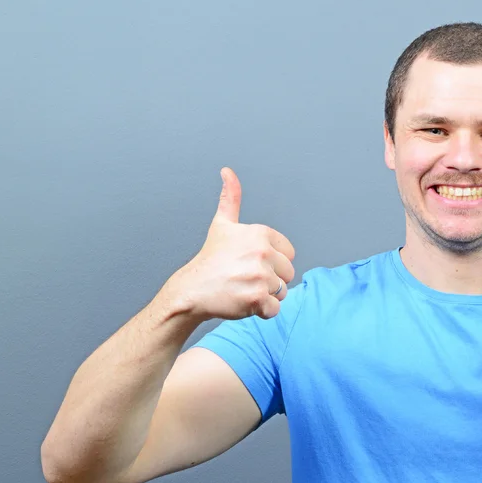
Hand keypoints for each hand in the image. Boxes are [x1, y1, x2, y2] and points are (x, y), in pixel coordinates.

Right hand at [167, 167, 295, 320]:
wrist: (192, 290)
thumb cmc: (210, 259)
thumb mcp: (222, 225)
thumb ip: (230, 198)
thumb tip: (227, 171)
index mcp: (260, 234)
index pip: (289, 254)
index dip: (272, 261)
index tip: (250, 262)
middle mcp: (262, 253)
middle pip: (288, 273)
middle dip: (271, 279)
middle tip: (245, 278)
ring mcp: (261, 276)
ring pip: (282, 292)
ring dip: (266, 295)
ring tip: (243, 289)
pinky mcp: (258, 298)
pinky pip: (275, 310)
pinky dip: (262, 311)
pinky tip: (244, 302)